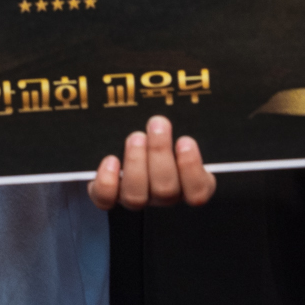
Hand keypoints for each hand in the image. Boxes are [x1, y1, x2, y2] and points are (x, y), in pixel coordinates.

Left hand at [88, 115, 213, 209]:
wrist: (131, 137)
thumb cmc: (160, 130)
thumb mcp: (173, 125)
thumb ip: (180, 122)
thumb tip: (176, 105)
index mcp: (188, 183)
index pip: (198, 192)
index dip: (191, 169)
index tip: (184, 140)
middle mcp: (162, 194)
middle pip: (166, 190)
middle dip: (160, 153)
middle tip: (157, 123)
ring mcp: (137, 196)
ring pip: (137, 196)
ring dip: (136, 163)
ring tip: (136, 137)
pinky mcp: (111, 196)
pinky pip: (106, 199)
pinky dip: (107, 181)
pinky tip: (111, 160)